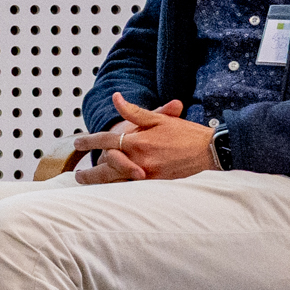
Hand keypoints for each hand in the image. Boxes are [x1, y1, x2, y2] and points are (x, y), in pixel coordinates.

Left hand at [70, 94, 212, 184]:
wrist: (212, 152)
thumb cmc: (187, 133)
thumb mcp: (159, 119)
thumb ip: (134, 112)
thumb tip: (116, 98)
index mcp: (139, 141)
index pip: (105, 141)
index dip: (88, 141)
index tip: (77, 142)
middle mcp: (140, 160)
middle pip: (106, 168)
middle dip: (89, 173)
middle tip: (77, 175)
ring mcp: (149, 175)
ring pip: (117, 182)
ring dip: (101, 183)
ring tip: (89, 184)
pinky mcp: (157, 186)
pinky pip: (133, 190)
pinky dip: (120, 189)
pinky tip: (111, 192)